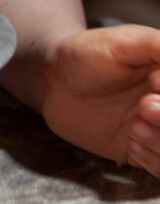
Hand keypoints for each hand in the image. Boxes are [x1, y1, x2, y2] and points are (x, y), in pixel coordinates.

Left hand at [41, 25, 159, 175]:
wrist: (53, 79)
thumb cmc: (87, 53)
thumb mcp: (126, 41)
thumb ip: (158, 46)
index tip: (154, 82)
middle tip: (144, 106)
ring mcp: (158, 129)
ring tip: (135, 126)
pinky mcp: (143, 152)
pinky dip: (155, 161)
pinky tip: (132, 143)